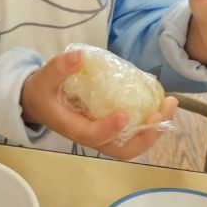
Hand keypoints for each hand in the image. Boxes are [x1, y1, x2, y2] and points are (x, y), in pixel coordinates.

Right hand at [20, 49, 179, 159]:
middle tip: (162, 112)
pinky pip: (132, 133)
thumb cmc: (41, 92)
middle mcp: (91, 137)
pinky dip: (149, 123)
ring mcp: (102, 134)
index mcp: (73, 128)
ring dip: (154, 129)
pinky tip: (159, 103)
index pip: (93, 136)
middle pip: (122, 149)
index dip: (109, 129)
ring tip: (169, 106)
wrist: (37, 104)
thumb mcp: (43, 79)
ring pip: (132, 145)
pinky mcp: (109, 127)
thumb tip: (79, 56)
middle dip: (146, 135)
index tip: (124, 115)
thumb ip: (58, 68)